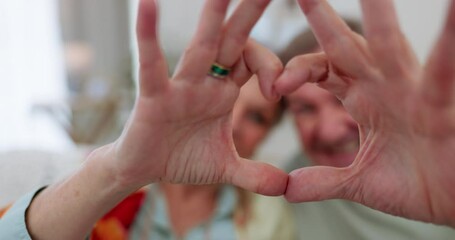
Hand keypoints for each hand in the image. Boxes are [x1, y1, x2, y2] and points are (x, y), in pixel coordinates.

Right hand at [110, 0, 286, 194]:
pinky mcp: (153, 95)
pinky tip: (148, 4)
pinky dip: (148, 36)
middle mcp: (204, 81)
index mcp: (224, 91)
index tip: (277, 91)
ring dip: (212, 16)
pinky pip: (151, 64)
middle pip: (232, 41)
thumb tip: (284, 187)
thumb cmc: (181, 159)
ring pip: (200, 47)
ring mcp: (180, 86)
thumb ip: (255, 175)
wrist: (144, 169)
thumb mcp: (224, 168)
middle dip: (250, 13)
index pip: (253, 61)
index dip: (271, 67)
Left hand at [276, 0, 454, 225]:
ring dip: (378, 15)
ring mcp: (413, 92)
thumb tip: (287, 189)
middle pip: (346, 46)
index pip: (323, 70)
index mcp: (363, 100)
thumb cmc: (415, 184)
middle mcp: (384, 87)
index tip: (277, 86)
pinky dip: (448, 43)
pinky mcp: (441, 106)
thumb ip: (324, 182)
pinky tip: (453, 9)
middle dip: (322, 17)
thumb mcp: (360, 183)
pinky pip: (442, 72)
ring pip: (389, 46)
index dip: (298, 70)